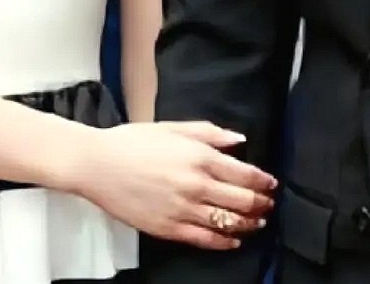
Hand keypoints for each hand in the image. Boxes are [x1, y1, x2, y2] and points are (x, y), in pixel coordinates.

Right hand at [71, 120, 276, 247]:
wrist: (98, 164)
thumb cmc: (133, 141)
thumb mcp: (174, 127)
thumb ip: (210, 132)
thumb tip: (239, 140)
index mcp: (199, 156)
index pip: (243, 173)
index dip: (262, 181)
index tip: (271, 184)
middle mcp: (195, 184)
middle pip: (241, 200)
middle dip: (260, 204)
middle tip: (268, 204)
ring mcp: (183, 209)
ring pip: (227, 222)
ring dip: (248, 224)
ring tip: (258, 223)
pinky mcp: (169, 228)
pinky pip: (204, 239)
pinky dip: (223, 242)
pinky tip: (233, 240)